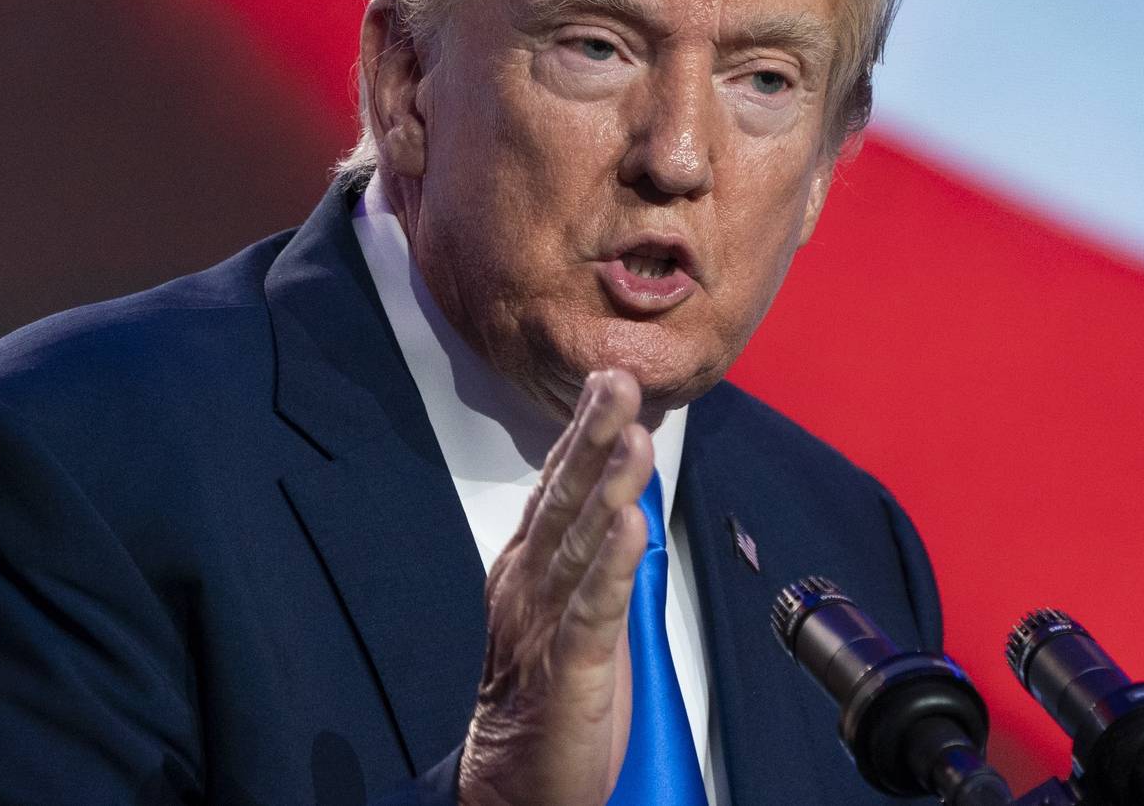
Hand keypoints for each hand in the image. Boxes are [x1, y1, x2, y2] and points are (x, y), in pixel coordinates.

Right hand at [457, 369, 654, 805]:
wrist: (511, 789)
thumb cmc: (544, 703)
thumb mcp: (566, 613)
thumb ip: (586, 557)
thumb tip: (617, 500)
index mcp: (526, 571)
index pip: (556, 489)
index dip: (581, 433)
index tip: (606, 379)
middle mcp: (529, 588)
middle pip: (564, 501)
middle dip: (592, 436)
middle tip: (617, 379)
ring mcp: (544, 627)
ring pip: (580, 545)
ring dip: (607, 487)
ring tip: (632, 435)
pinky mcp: (568, 672)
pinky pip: (591, 612)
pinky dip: (610, 567)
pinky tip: (628, 526)